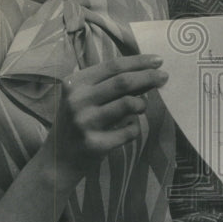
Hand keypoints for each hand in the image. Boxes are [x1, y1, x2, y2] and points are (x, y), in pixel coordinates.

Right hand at [44, 54, 167, 173]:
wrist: (58, 161)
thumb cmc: (76, 123)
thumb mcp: (83, 98)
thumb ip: (108, 85)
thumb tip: (145, 73)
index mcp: (74, 83)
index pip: (112, 66)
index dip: (139, 62)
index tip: (158, 60)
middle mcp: (77, 100)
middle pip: (123, 82)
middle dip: (148, 77)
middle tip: (164, 77)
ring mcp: (85, 123)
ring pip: (128, 104)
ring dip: (142, 103)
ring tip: (141, 106)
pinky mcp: (95, 144)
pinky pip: (130, 130)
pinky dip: (135, 127)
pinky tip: (128, 127)